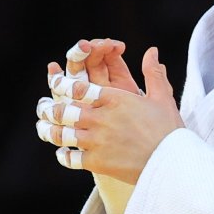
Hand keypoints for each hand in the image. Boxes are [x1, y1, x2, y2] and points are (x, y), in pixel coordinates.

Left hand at [38, 47, 183, 183]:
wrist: (170, 163)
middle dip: (51, 108)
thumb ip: (153, 73)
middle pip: (65, 110)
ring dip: (49, 131)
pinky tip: (62, 153)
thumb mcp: (162, 98)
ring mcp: (96, 141)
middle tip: (43, 107)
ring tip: (43, 128)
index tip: (55, 82)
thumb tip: (152, 51)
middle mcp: (100, 118)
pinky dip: (64, 155)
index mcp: (114, 99)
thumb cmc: (168, 130)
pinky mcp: (96, 162)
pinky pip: (71, 158)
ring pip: (63, 134)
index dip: (63, 84)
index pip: (79, 88)